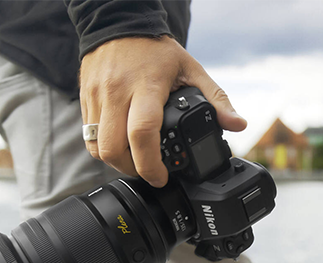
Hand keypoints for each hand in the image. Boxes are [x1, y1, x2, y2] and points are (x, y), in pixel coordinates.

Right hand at [79, 36, 245, 186]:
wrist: (118, 24)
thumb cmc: (155, 49)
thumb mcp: (191, 69)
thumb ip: (216, 98)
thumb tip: (237, 124)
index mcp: (146, 86)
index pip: (143, 132)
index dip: (150, 164)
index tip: (162, 176)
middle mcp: (117, 93)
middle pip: (113, 149)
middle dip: (131, 170)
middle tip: (148, 171)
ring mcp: (97, 98)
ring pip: (98, 148)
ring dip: (116, 162)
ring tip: (135, 160)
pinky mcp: (86, 101)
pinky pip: (89, 137)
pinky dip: (104, 148)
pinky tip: (121, 144)